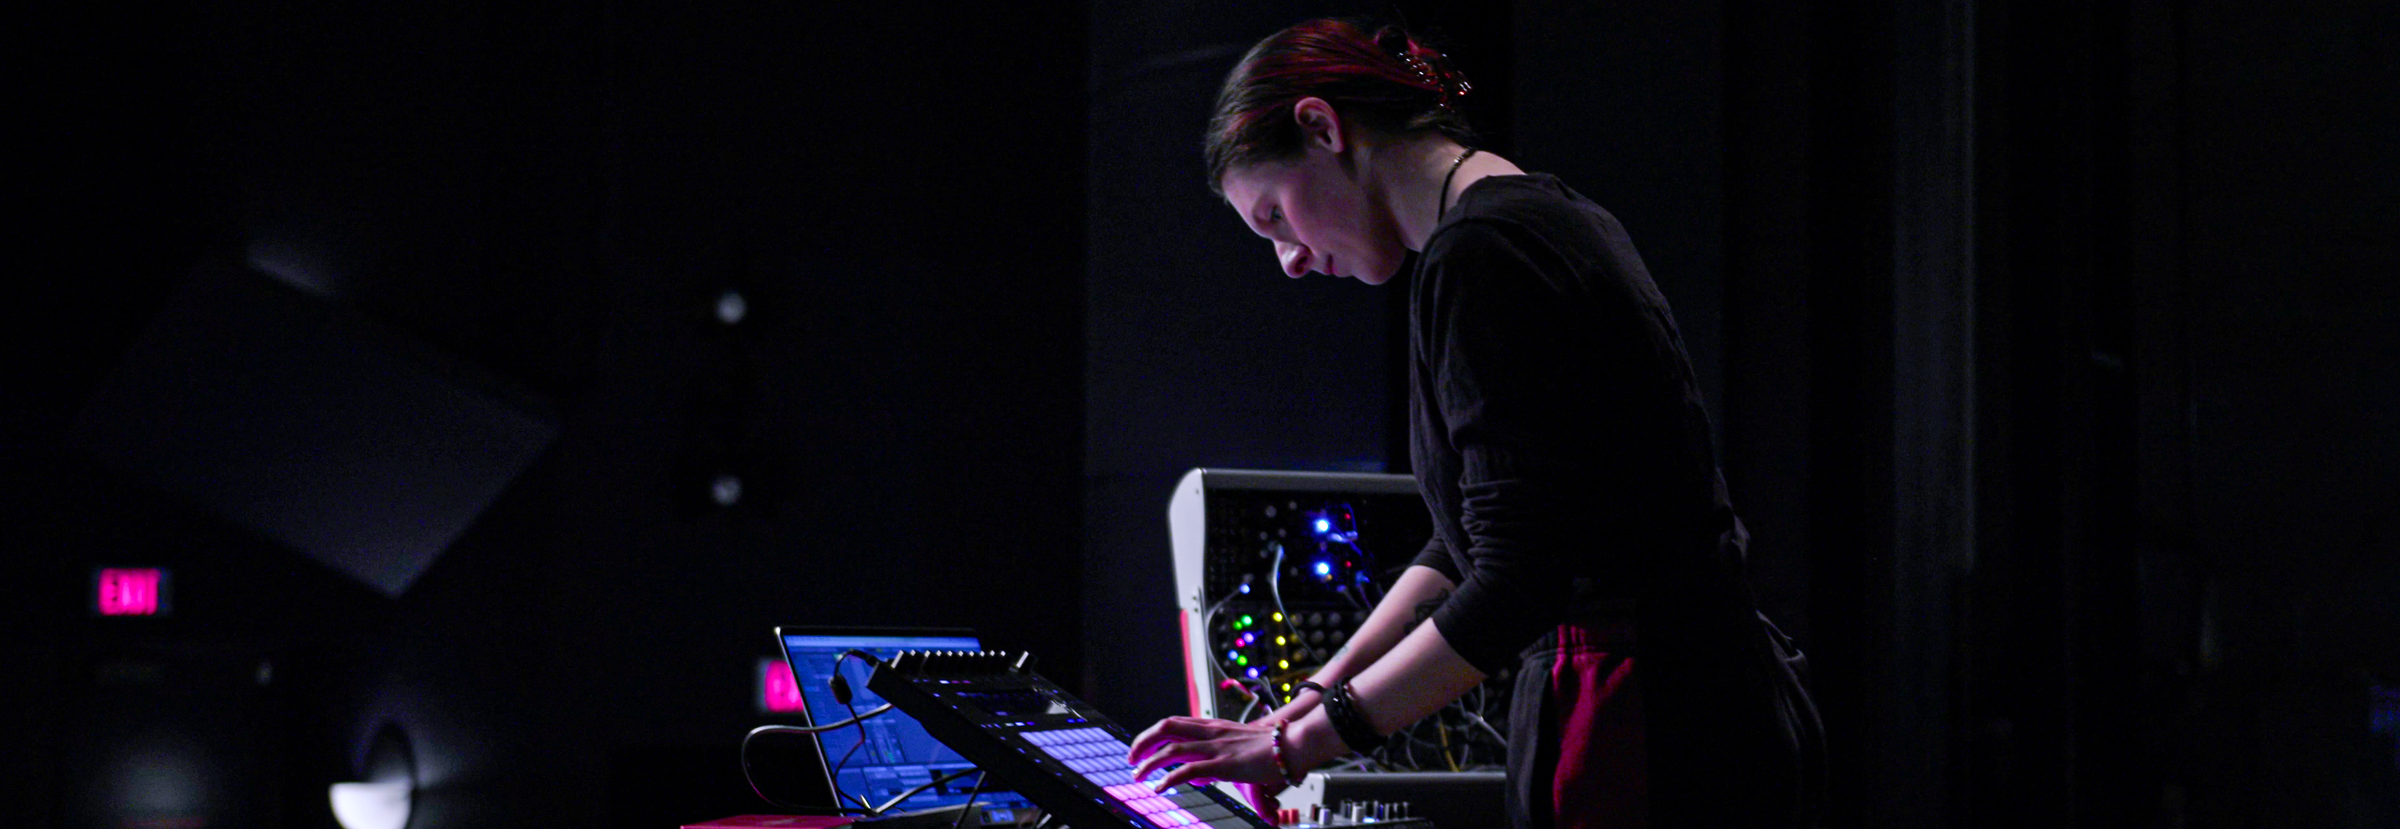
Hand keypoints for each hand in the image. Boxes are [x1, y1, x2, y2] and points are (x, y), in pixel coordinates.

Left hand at [1126, 716, 1286, 792]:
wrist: (1292, 744)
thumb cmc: (1269, 747)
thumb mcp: (1236, 747)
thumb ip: (1215, 758)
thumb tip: (1199, 775)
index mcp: (1212, 725)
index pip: (1173, 722)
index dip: (1151, 734)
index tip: (1140, 748)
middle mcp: (1210, 732)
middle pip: (1165, 728)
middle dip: (1142, 742)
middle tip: (1131, 760)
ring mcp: (1216, 747)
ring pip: (1172, 749)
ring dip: (1149, 763)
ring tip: (1138, 776)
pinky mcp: (1223, 764)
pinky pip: (1189, 770)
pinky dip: (1169, 779)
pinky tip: (1160, 788)